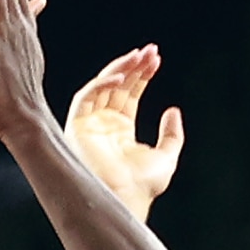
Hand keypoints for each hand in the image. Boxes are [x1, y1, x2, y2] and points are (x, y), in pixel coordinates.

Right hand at [63, 44, 181, 210]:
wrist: (122, 199)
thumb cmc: (142, 186)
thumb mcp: (167, 156)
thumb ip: (172, 134)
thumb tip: (173, 110)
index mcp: (120, 130)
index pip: (129, 94)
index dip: (142, 75)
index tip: (156, 60)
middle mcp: (102, 125)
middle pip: (116, 86)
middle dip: (133, 66)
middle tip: (150, 51)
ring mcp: (89, 125)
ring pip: (101, 86)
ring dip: (119, 69)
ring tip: (139, 56)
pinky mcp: (76, 127)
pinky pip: (85, 97)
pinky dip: (101, 84)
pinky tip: (122, 78)